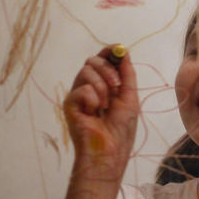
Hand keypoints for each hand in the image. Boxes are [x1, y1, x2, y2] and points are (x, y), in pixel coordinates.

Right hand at [62, 47, 138, 174]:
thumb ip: (127, 75)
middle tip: (116, 87)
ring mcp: (78, 94)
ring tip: (105, 107)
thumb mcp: (130, 97)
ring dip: (102, 87)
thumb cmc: (121, 128)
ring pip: (86, 71)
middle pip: (92, 61)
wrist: (110, 150)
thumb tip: (124, 52)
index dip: (109, 52)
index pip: (102, 60)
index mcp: (105, 84)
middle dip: (107, 70)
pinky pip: (81, 88)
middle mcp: (89, 86)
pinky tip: (93, 113)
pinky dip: (92, 99)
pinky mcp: (69, 103)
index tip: (117, 49)